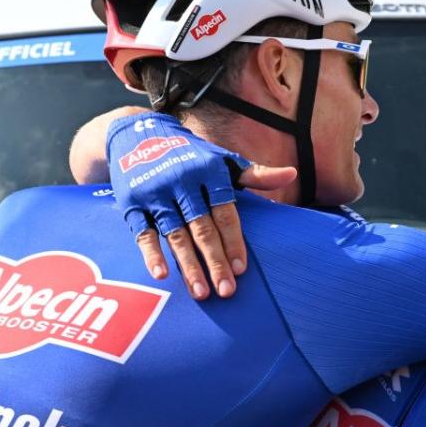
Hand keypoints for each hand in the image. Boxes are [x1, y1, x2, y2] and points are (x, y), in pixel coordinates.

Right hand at [107, 113, 295, 299]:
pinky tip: (162, 275)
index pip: (225, 213)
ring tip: (202, 292)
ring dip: (188, 265)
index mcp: (209, 173)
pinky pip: (143, 232)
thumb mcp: (223, 160)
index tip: (242, 269)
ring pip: (176, 234)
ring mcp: (156, 193)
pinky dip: (151, 254)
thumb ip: (256, 175)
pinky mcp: (133, 203)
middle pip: (202, 228)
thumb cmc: (193, 155)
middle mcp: (182, 182)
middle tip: (226, 291)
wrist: (139, 133)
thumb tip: (292, 174)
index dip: (234, 242)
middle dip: (215, 261)